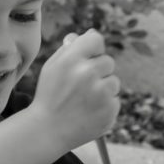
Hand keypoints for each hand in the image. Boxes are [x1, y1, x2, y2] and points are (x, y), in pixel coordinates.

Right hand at [32, 30, 120, 150]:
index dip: (93, 49)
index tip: (87, 58)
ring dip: (103, 88)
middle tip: (80, 86)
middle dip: (98, 71)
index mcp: (72, 59)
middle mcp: (88, 73)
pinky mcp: (110, 111)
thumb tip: (90, 33)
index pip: (97, 40)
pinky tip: (88, 112)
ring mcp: (101, 94)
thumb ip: (70, 48)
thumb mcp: (52, 67)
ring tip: (84, 100)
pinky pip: (115, 100)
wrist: (48, 130)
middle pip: (108, 61)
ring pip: (114, 82)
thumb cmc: (49, 95)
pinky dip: (104, 105)